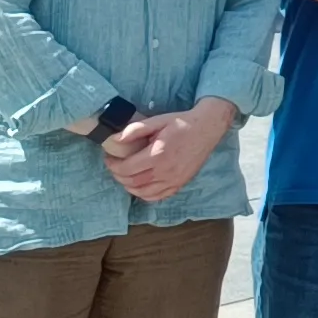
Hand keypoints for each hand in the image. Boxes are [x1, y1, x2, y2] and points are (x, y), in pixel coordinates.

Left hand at [104, 99, 231, 202]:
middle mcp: (165, 171)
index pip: (126, 168)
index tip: (109, 158)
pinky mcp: (180, 184)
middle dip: (118, 175)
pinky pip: (157, 196)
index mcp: (158, 154)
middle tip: (115, 166)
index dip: (113, 165)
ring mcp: (174, 180)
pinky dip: (144, 194)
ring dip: (129, 186)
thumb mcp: (157, 121)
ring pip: (143, 192)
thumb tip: (114, 140)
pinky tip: (141, 184)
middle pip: (132, 182)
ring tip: (126, 175)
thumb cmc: (182, 123)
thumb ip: (135, 130)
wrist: (208, 127)